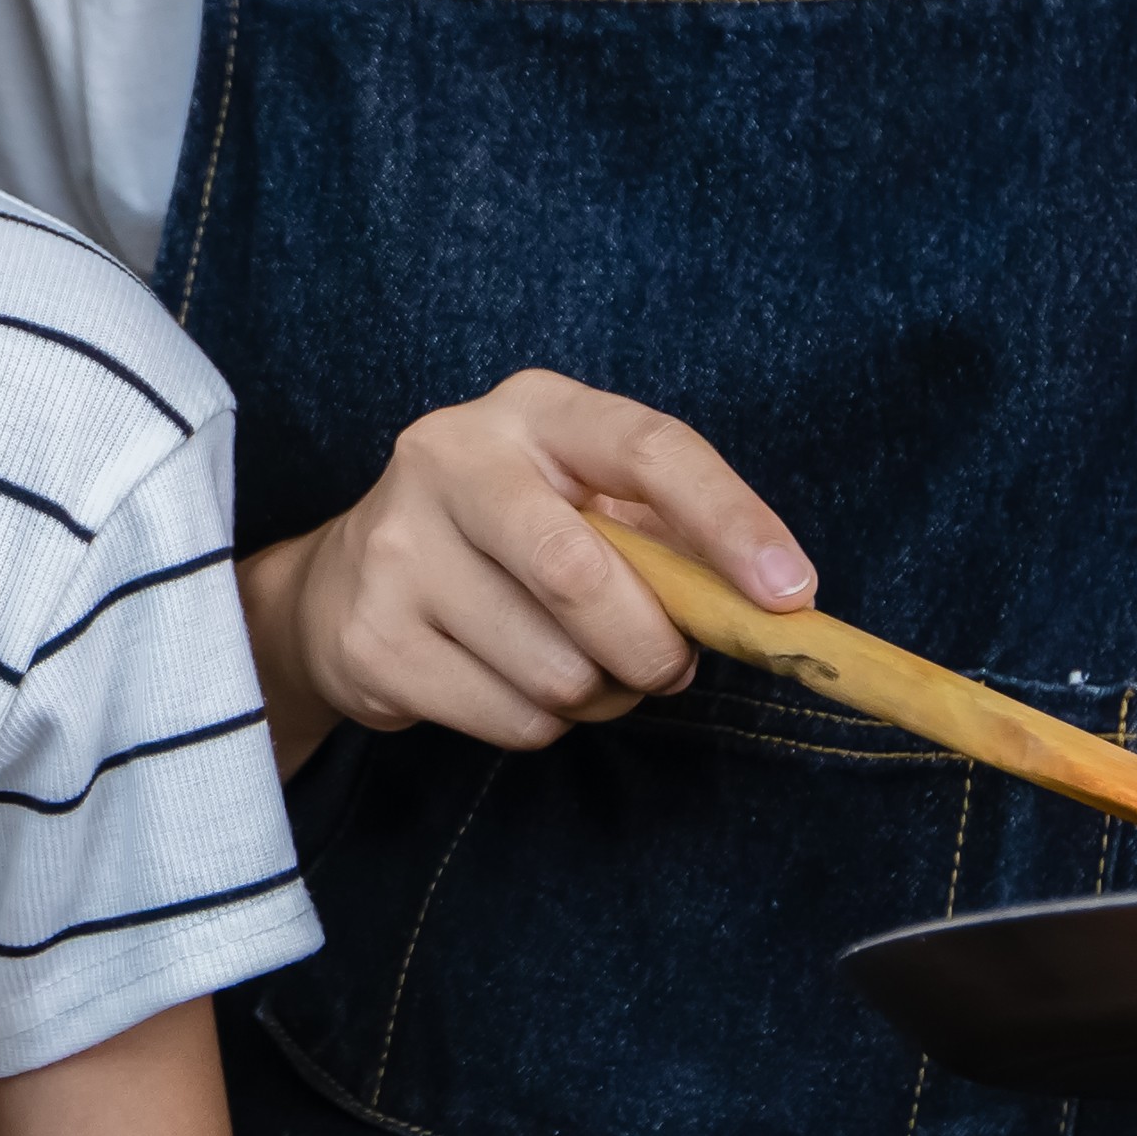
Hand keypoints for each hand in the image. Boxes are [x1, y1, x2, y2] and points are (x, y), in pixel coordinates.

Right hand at [254, 371, 808, 761]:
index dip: (729, 522)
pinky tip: (514, 685)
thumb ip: (668, 539)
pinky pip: (511, 718)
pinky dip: (542, 725)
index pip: (647, 448)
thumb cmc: (507, 538)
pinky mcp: (373, 637)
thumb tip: (763, 609)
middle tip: (666, 668)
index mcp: (531, 411)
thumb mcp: (585, 503)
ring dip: (598, 696)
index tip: (791, 594)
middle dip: (651, 647)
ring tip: (577, 672)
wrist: (345, 581)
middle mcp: (450, 459)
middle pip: (581, 575)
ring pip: (554, 669)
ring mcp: (398, 549)